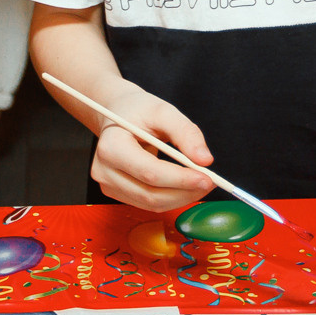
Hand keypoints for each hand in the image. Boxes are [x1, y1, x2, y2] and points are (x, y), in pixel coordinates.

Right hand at [88, 85, 215, 211]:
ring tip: (202, 183)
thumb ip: (186, 133)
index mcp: (111, 147)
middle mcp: (104, 171)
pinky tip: (186, 186)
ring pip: (151, 204)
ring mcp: (108, 185)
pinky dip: (172, 198)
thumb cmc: (139, 110)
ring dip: (182, 198)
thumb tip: (205, 160)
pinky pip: (148, 203)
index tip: (208, 178)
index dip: (181, 179)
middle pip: (150, 194)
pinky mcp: (116, 192)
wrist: (117, 114)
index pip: (150, 172)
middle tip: (212, 182)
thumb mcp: (164, 111)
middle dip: (185, 192)